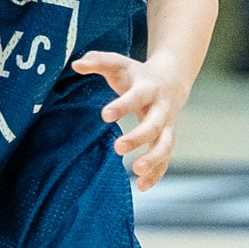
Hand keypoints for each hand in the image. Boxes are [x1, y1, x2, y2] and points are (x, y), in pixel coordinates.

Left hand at [75, 50, 184, 189]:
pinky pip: (166, 159)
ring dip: (153, 159)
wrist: (172, 80)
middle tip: (118, 147)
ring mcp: (167, 127)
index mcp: (149, 88)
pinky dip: (156, 173)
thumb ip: (98, 61)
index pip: (137, 97)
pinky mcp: (167, 140)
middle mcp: (161, 109)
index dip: (122, 106)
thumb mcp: (120, 64)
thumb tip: (76, 64)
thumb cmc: (137, 74)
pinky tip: (141, 186)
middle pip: (154, 125)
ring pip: (165, 145)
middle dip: (138, 137)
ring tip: (135, 170)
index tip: (105, 115)